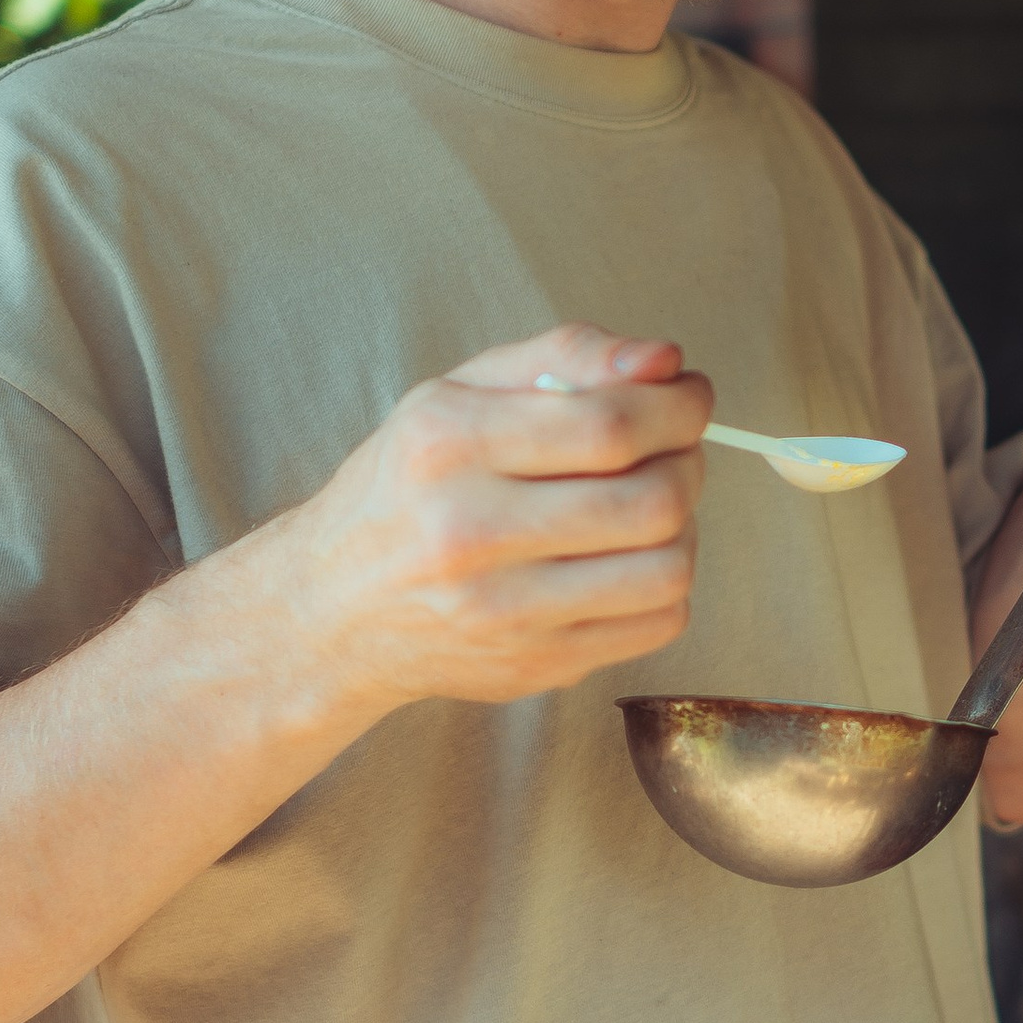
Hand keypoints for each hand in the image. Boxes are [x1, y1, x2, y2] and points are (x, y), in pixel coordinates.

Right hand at [271, 320, 710, 708]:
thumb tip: (665, 361)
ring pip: (668, 568)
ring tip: (651, 507)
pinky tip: (629, 561)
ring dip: (684, 528)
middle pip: (652, 499)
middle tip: (674, 450)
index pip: (611, 425)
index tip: (687, 398)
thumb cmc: (409, 486)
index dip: (678, 407)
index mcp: (448, 444)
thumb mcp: (459, 394)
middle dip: (687, 463)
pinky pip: (658, 624)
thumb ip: (564, 357)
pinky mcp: (535, 665)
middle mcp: (469, 530)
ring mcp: (503, 610)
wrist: (334, 609)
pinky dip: (666, 585)